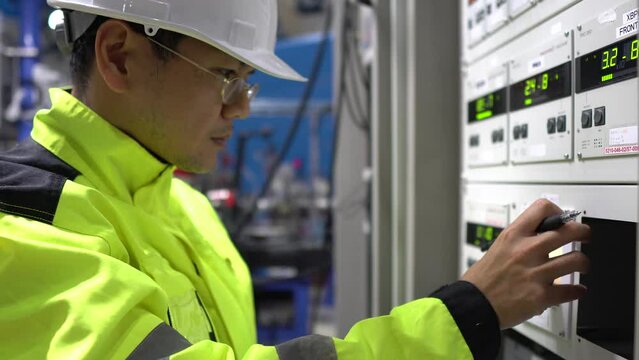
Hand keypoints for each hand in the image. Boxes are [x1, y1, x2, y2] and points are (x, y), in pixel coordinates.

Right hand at [462, 199, 590, 328]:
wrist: (474, 304)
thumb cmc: (482, 279)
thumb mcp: (497, 248)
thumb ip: (518, 241)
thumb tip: (537, 237)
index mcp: (514, 236)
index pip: (542, 208)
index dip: (558, 211)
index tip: (562, 218)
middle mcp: (527, 251)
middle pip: (569, 231)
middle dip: (583, 233)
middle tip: (584, 236)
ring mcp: (536, 273)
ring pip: (577, 260)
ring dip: (583, 264)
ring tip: (582, 265)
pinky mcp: (541, 295)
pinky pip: (571, 290)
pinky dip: (577, 291)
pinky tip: (577, 290)